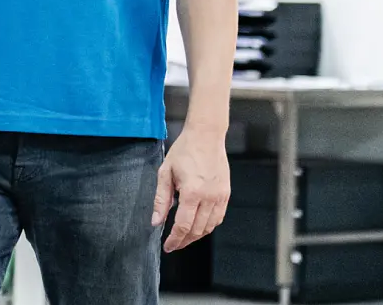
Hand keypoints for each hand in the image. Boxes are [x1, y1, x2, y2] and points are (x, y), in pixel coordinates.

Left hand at [153, 128, 229, 251]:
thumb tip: (156, 222)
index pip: (183, 226)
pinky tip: (198, 226)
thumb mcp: (165, 173)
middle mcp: (209, 197)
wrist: (206, 136)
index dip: (174, 240)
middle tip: (173, 244)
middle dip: (184, 241)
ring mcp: (220, 196)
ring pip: (209, 227)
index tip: (167, 246)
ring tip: (184, 238)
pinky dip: (208, 226)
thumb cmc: (184, 151)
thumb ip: (161, 200)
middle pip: (197, 230)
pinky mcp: (226, 194)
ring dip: (196, 236)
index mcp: (192, 192)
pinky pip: (218, 218)